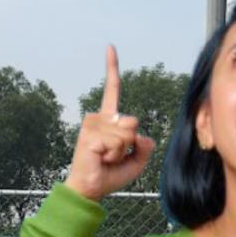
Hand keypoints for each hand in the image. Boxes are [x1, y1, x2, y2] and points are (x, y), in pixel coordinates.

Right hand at [64, 46, 155, 200]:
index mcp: (108, 119)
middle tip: (113, 156)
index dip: (112, 68)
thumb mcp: (138, 161)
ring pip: (127, 133)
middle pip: (133, 121)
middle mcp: (98, 117)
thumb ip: (145, 146)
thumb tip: (141, 135)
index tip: (110, 47)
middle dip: (131, 142)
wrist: (91, 189)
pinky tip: (101, 159)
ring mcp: (92, 124)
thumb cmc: (110, 174)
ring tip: (105, 158)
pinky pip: (118, 142)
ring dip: (122, 151)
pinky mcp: (89, 135)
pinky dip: (115, 155)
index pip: (113, 90)